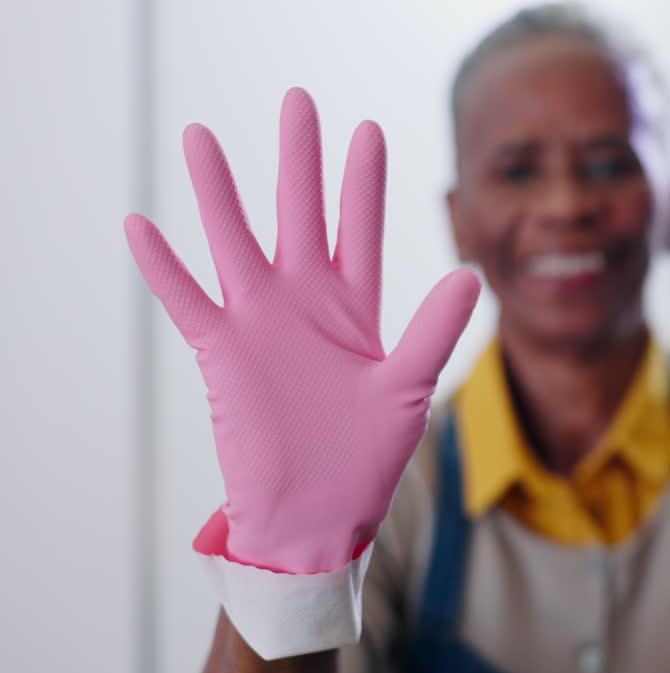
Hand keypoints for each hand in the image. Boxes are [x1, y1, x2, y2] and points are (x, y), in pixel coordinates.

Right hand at [126, 88, 478, 573]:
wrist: (318, 514)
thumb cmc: (366, 458)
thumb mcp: (408, 390)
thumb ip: (433, 331)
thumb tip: (470, 275)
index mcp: (355, 309)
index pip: (359, 229)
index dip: (362, 182)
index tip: (367, 130)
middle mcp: (306, 304)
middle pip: (300, 215)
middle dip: (300, 160)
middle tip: (299, 101)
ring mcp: (262, 325)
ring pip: (236, 242)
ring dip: (219, 193)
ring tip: (201, 137)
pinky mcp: (225, 355)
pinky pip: (188, 301)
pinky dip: (165, 268)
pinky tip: (141, 225)